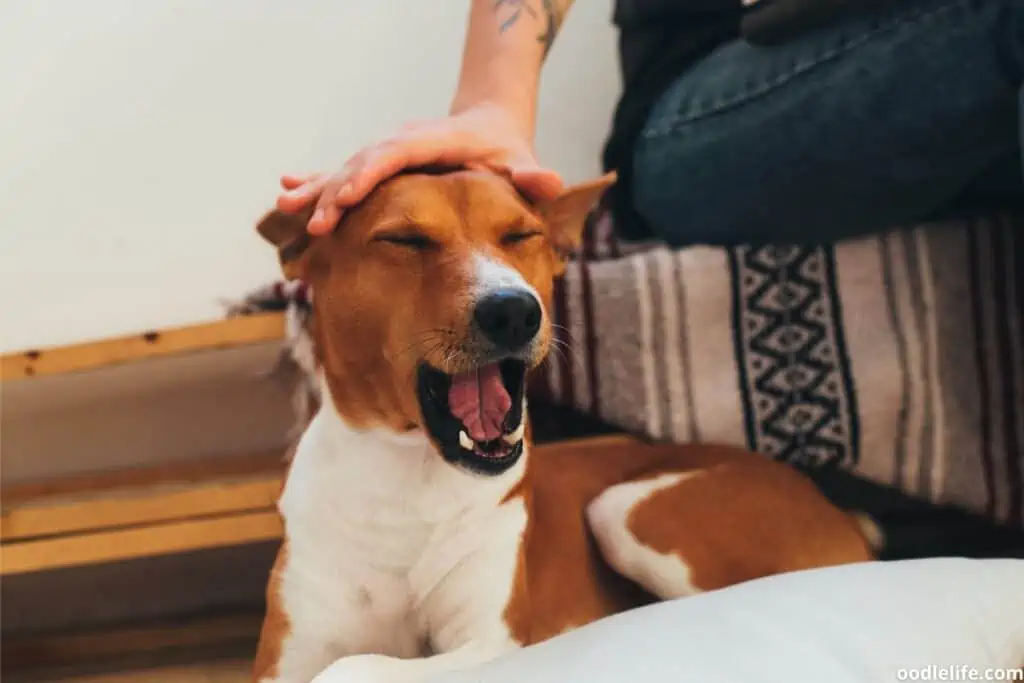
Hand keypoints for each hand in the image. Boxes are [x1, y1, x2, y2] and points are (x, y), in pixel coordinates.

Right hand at [276, 104, 563, 234]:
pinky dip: (317, 183)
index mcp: (434, 142)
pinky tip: (286, 193)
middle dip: (338, 192)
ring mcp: (387, 153)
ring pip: (346, 169)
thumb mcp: (521, 162)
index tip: (349, 195)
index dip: (371, 173)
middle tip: (317, 225)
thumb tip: (549, 181)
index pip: (398, 153)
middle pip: (363, 163)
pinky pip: (344, 174)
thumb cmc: (505, 153)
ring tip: (286, 210)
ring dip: (318, 189)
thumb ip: (531, 176)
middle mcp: (404, 143)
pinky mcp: (379, 166)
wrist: (490, 126)